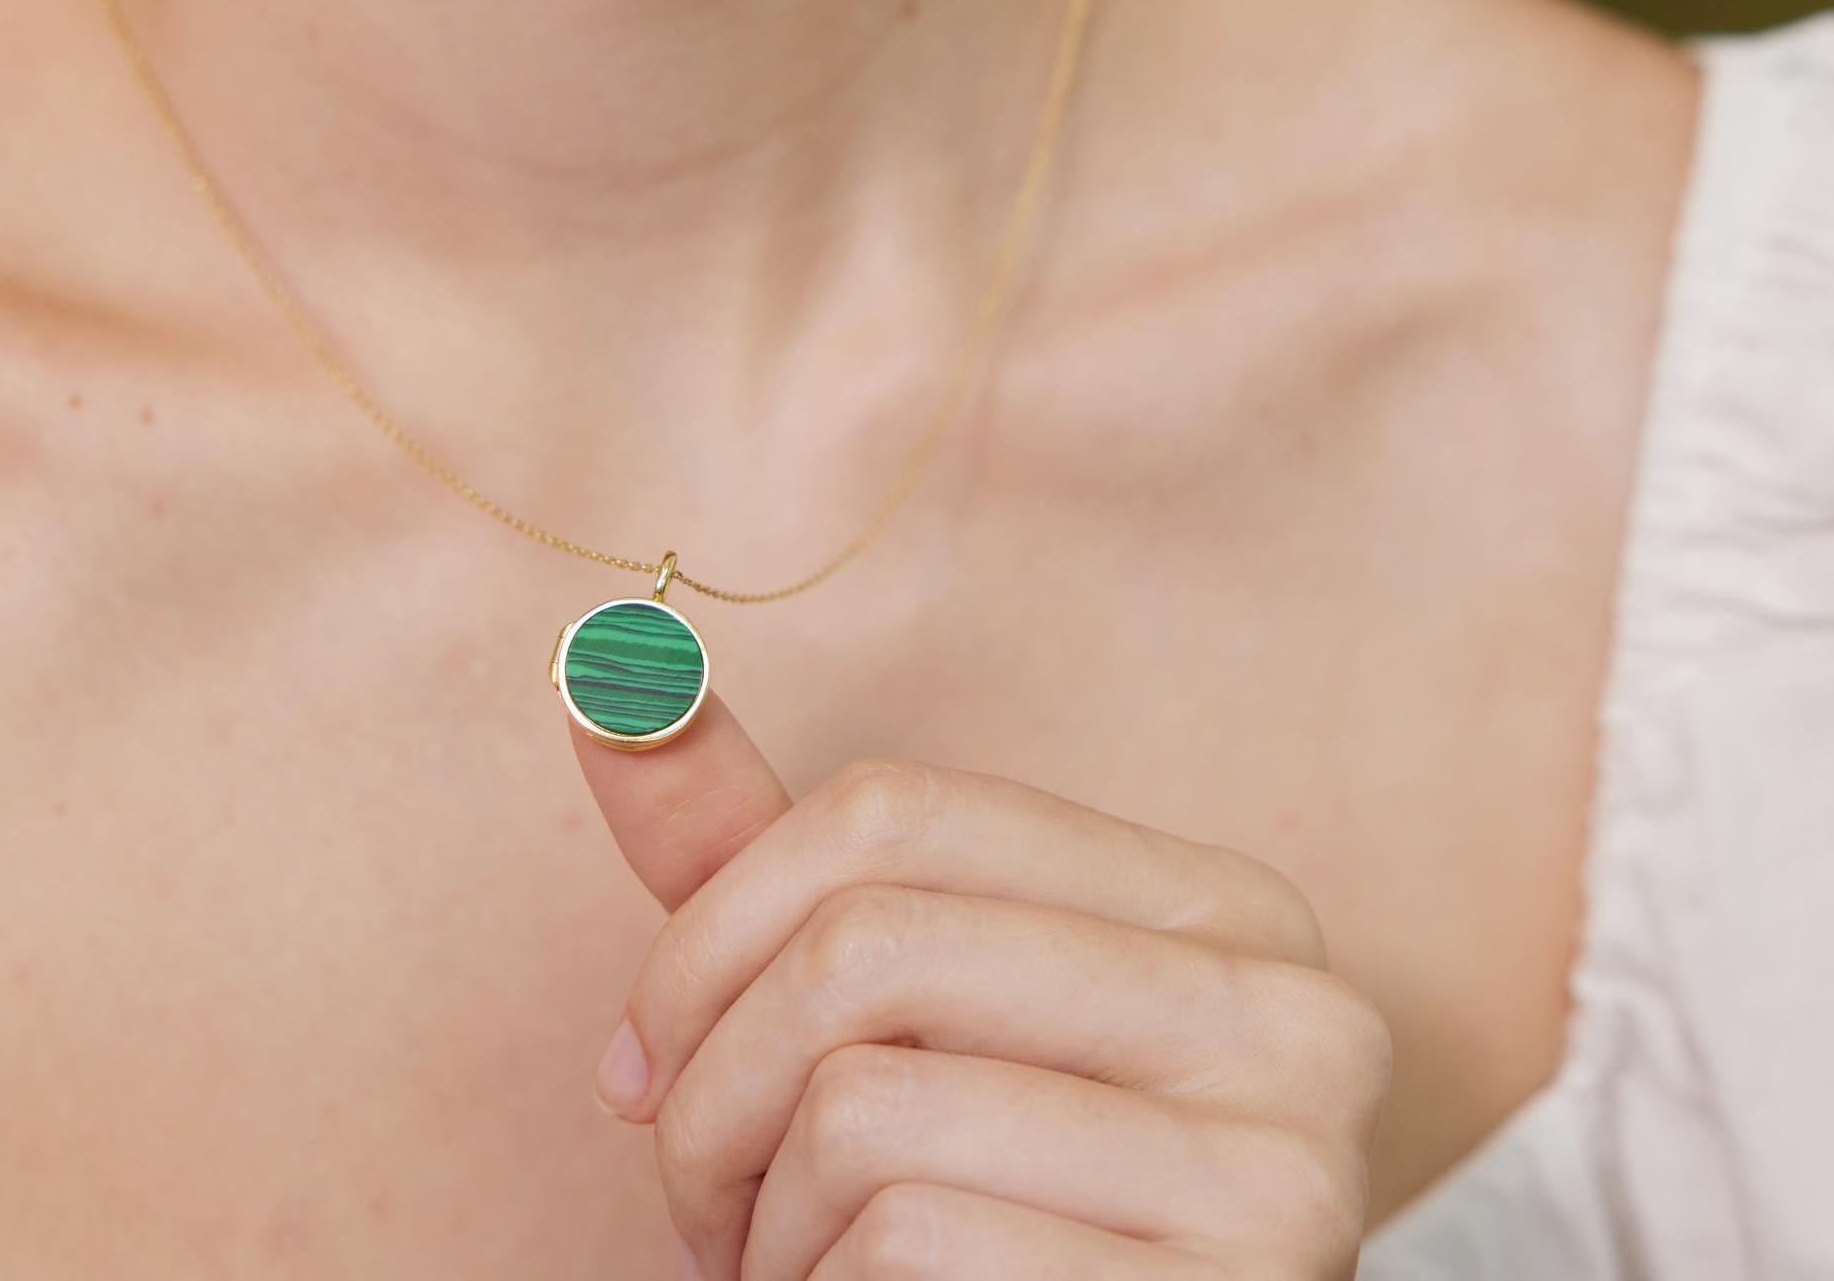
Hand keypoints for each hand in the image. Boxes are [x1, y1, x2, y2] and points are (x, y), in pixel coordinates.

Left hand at [570, 694, 1391, 1279]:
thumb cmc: (968, 1215)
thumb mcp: (880, 1025)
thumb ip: (757, 862)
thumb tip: (607, 675)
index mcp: (1217, 909)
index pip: (892, 808)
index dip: (710, 929)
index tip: (643, 1058)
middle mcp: (1288, 1014)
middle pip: (866, 945)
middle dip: (714, 1094)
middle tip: (698, 1198)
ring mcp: (1281, 1170)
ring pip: (864, 1108)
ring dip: (759, 1222)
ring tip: (783, 1272)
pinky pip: (902, 1242)